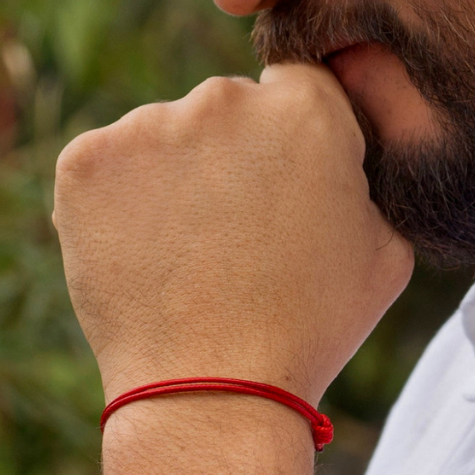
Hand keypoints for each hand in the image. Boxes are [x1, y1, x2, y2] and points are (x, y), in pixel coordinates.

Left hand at [54, 64, 412, 404]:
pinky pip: (112, 166)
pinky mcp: (86, 162)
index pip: (298, 85)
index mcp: (305, 109)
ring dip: (178, 176)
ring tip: (193, 254)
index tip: (285, 184)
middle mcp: (223, 98)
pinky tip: (150, 255)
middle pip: (229, 107)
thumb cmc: (312, 325)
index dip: (293, 137)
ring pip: (166, 136)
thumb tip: (346, 158)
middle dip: (235, 155)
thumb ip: (368, 178)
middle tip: (239, 233)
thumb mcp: (387, 248)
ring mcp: (147, 126)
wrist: (215, 389)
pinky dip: (124, 202)